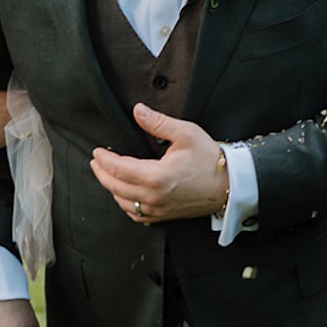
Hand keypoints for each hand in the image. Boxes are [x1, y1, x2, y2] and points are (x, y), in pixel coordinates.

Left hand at [90, 103, 226, 223]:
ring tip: (107, 175)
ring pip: (123, 203)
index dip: (104, 159)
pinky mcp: (165, 216)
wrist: (230, 185)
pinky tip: (124, 195)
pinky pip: (137, 215)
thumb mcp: (186, 134)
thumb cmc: (211, 160)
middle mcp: (154, 196)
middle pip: (115, 187)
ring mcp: (159, 209)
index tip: (97, 152)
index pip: (119, 168)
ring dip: (112, 189)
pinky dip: (125, 205)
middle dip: (101, 174)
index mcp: (157, 176)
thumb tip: (138, 111)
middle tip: (96, 162)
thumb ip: (158, 123)